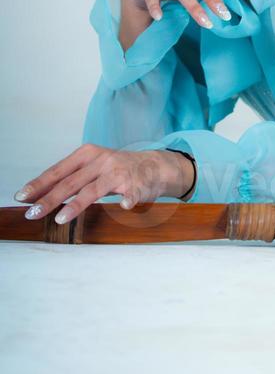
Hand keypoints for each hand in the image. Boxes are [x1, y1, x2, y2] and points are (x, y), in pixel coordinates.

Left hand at [13, 143, 192, 224]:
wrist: (154, 166)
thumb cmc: (117, 169)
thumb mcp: (92, 166)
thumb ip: (70, 179)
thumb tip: (39, 195)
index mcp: (87, 154)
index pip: (58, 170)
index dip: (39, 184)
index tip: (22, 196)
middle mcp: (101, 160)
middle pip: (71, 182)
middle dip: (49, 199)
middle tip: (32, 213)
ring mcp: (119, 172)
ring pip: (94, 189)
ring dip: (76, 205)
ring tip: (60, 218)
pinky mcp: (137, 184)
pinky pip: (131, 194)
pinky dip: (128, 200)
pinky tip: (125, 206)